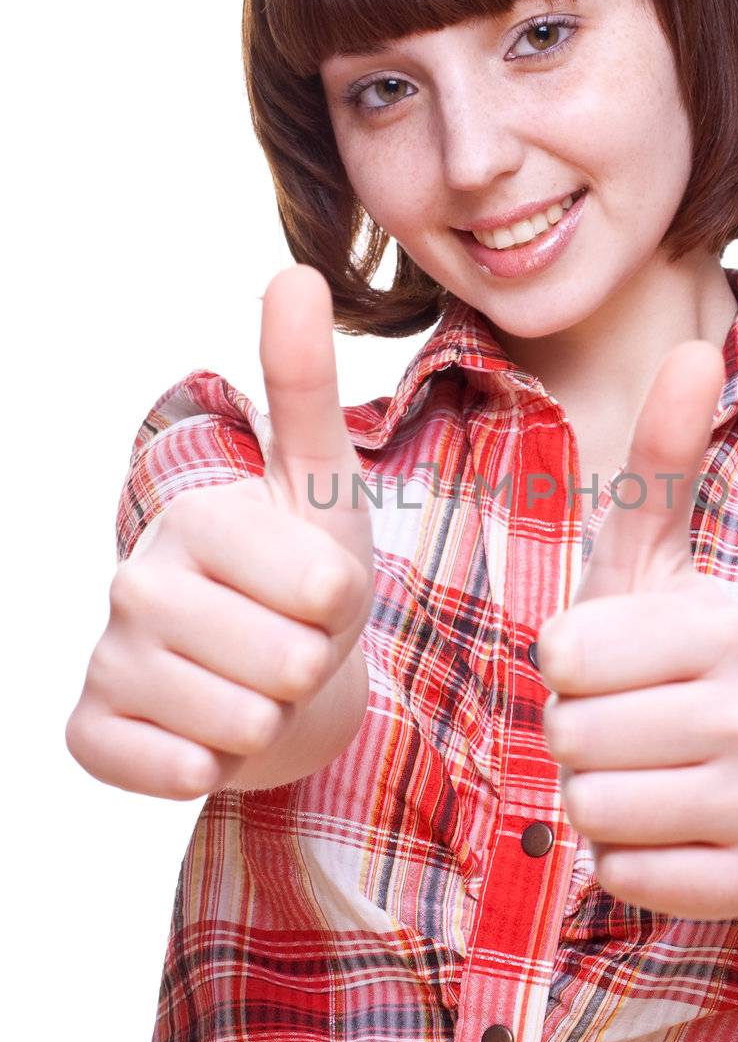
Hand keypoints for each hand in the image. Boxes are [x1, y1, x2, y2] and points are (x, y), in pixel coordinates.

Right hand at [66, 265, 374, 798]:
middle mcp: (135, 581)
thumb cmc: (304, 578)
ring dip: (271, 718)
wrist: (272, 679)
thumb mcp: (323, 486)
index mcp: (199, 516)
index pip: (326, 596)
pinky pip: (173, 771)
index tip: (315, 596)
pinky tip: (201, 732)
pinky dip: (206, 765)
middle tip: (288, 645)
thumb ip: (305, 386)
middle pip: (289, 665)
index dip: (344, 612)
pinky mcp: (89, 733)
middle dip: (311, 668)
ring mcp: (107, 660)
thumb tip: (291, 270)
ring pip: (245, 725)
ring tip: (253, 682)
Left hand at [537, 341, 737, 919]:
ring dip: (596, 792)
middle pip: (569, 736)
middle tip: (621, 720)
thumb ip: (663, 459)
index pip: (561, 655)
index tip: (604, 659)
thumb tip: (690, 346)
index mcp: (719, 628)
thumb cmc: (696, 648)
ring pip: (591, 811)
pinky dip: (625, 856)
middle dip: (575, 728)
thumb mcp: (665, 555)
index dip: (566, 660)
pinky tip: (663, 821)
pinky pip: (624, 878)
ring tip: (641, 767)